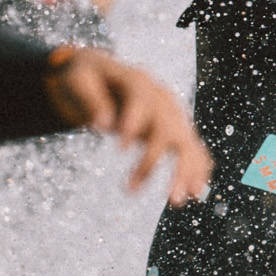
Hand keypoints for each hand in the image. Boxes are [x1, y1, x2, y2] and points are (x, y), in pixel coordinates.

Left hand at [44, 48, 210, 200]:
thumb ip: (91, 100)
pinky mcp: (175, 129)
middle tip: (136, 189)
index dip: (133, 123)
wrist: (105, 74)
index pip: (141, 102)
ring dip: (184, 172)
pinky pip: (193, 149)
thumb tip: (103, 125)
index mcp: (138, 82)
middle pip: (168, 128)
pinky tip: (196, 192)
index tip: (120, 150)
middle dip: (157, 159)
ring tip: (176, 201)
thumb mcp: (78, 81)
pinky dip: (197, 169)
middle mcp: (162, 98)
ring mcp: (172, 114)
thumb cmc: (86, 77)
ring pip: (185, 143)